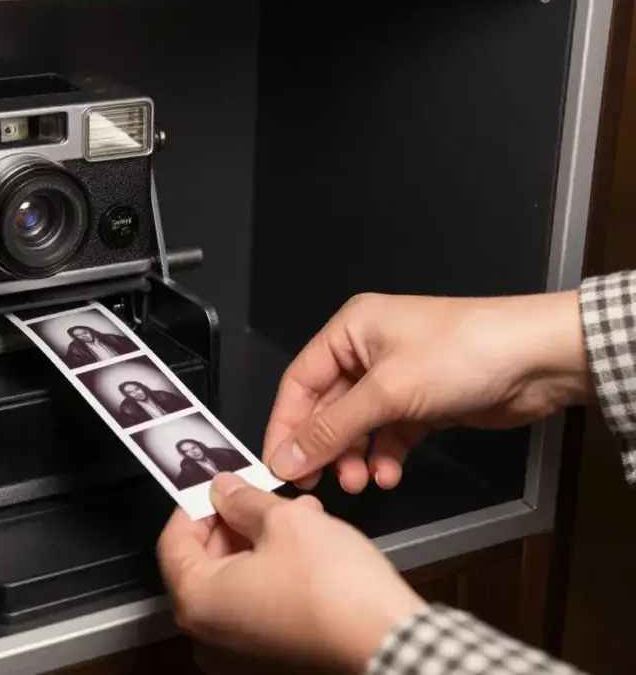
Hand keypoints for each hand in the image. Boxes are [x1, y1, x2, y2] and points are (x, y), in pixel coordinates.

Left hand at [157, 472, 424, 671]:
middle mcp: (208, 635)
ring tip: (298, 512)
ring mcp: (237, 652)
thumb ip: (242, 500)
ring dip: (259, 542)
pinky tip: (305, 545)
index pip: (173, 541)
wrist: (387, 638)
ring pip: (234, 581)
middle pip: (203, 562)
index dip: (195, 505)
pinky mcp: (267, 658)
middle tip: (261, 493)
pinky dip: (270, 573)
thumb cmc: (333, 586)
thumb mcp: (283, 520)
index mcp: (198, 602)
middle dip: (235, 521)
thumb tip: (223, 489)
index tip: (217, 484)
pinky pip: (254, 605)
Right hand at [263, 290, 591, 491]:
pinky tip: (389, 475)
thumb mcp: (386, 393)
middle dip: (324, 447)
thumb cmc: (459, 356)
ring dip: (353, 456)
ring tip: (359, 483)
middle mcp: (366, 350)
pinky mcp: (421, 401)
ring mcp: (395, 377)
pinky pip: (388, 433)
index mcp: (349, 330)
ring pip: (357, 424)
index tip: (277, 467)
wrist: (538, 359)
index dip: (285, 426)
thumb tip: (284, 459)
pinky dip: (385, 455)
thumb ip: (332, 429)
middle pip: (326, 407)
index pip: (299, 382)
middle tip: (317, 485)